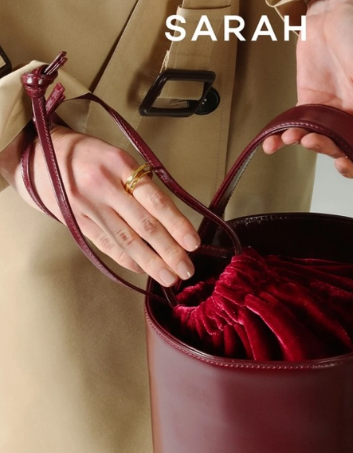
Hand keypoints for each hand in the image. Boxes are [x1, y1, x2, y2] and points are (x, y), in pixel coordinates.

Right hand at [0, 125, 200, 285]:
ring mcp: (89, 209)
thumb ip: (142, 183)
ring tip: (171, 277)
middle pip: (143, 226)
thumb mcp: (117, 156)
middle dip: (169, 251)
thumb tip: (173, 217)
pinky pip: (107, 246)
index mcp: (117, 164)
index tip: (194, 243)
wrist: (38, 158)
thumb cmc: (87, 154)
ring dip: (151, 263)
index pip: (155, 200)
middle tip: (187, 269)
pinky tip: (144, 271)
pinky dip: (127, 260)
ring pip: (126, 242)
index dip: (176, 224)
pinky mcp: (78, 224)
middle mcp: (103, 188)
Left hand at [263, 0, 352, 177]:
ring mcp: (328, 115)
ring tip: (290, 136)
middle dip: (323, 148)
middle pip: (337, 148)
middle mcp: (352, 119)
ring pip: (315, 141)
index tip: (341, 162)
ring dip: (301, 143)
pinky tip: (272, 143)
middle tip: (310, 139)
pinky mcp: (307, 107)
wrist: (334, 12)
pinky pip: (295, 128)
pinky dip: (282, 138)